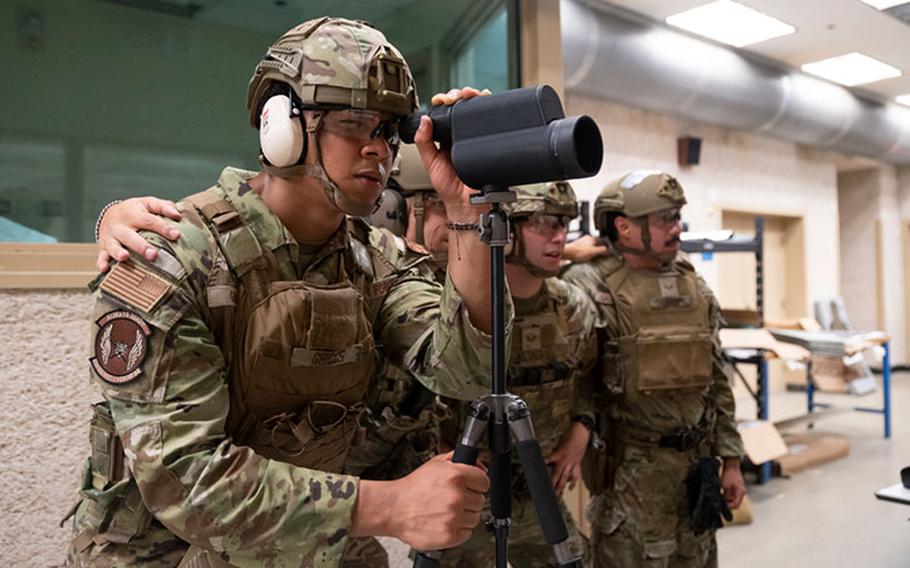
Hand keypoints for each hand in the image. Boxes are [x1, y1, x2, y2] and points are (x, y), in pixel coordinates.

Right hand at [96, 197, 181, 271]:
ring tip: (125, 257)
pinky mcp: (103, 247)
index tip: (176, 235)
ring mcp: (110, 237)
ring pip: (113, 246)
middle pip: (130, 236)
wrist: (109, 214)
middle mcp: (120, 225)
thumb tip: (178, 215)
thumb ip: (164, 207)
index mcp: (133, 213)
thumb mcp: (148, 204)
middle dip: (141, 246)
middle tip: (153, 254)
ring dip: (118, 252)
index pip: (149, 220)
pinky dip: (102, 262)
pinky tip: (105, 269)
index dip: (163, 228)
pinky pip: (101, 256)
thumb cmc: (135, 211)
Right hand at [352, 451, 488, 549]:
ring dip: (463, 516)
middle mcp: (456, 496)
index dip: (477, 484)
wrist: (394, 509)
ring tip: (446, 511)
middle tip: (453, 500)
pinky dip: (458, 530)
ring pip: (475, 518)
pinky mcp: (450, 535)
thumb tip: (479, 465)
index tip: (471, 487)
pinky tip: (445, 522)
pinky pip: (467, 533)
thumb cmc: (413, 488)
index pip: (484, 482)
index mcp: (455, 476)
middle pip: (480, 501)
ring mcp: (454, 517)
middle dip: (468, 500)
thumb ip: (458, 460)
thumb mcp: (435, 465)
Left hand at [413, 87, 490, 220]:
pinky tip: (484, 103)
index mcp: (447, 137)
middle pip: (464, 105)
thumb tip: (424, 121)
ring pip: (479, 109)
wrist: (468, 202)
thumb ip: (424, 143)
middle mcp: (463, 134)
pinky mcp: (490, 141)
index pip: (447, 112)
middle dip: (460, 94)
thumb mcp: (431, 163)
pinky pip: (492, 122)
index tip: (441, 100)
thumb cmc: (450, 188)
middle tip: (454, 98)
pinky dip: (490, 108)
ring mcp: (478, 137)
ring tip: (469, 95)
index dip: (445, 101)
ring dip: (475, 96)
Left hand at [545, 422, 590, 494]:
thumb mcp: (558, 445)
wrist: (580, 434)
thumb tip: (549, 461)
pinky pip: (576, 475)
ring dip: (561, 486)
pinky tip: (571, 488)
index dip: (542, 468)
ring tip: (558, 494)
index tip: (537, 475)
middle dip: (552, 484)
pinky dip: (574, 482)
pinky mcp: (577, 464)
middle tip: (548, 492)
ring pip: (566, 478)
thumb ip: (554, 454)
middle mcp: (564, 461)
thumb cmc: (568, 438)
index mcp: (557, 454)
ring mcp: (571, 463)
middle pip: (557, 475)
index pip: (547, 462)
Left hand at [562, 235, 608, 262]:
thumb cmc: (579, 252)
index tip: (607, 252)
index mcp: (592, 238)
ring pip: (590, 246)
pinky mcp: (577, 245)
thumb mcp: (594, 252)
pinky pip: (585, 248)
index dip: (605, 247)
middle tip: (601, 255)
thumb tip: (608, 249)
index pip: (602, 241)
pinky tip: (586, 256)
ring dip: (592, 251)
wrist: (567, 252)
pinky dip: (587, 252)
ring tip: (593, 256)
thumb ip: (602, 250)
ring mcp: (581, 241)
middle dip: (599, 249)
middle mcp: (587, 238)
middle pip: (596, 243)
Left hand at [721, 458, 745, 509]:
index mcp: (740, 493)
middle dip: (727, 504)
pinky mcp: (736, 488)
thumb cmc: (729, 475)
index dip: (728, 508)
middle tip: (719, 503)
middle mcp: (741, 493)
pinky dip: (726, 496)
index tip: (721, 507)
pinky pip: (731, 495)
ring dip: (726, 500)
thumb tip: (723, 503)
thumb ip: (726, 496)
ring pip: (732, 500)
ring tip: (719, 498)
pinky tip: (721, 494)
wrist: (731, 465)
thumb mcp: (725, 486)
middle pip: (734, 503)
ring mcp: (739, 491)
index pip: (736, 505)